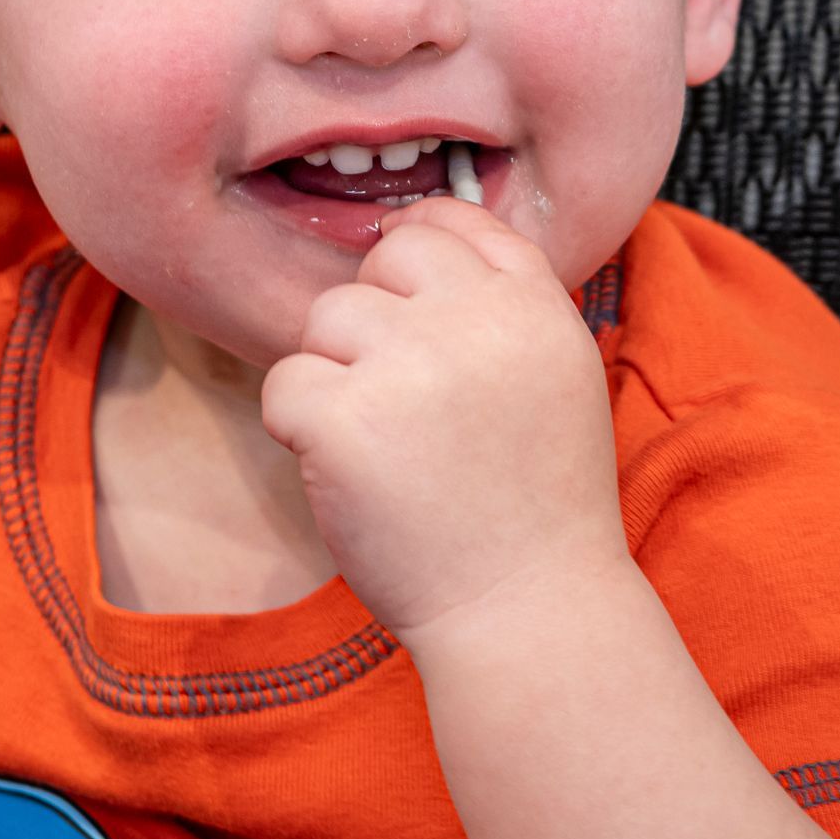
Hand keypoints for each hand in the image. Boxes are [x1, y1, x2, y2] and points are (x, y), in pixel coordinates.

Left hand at [259, 196, 629, 644]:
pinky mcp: (344, 418)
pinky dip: (298, 428)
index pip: (460, 224)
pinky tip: (346, 474)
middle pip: (385, 259)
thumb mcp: (555, 380)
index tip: (400, 280)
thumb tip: (413, 231)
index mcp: (535, 308)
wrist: (527, 614)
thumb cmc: (534, 508)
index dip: (420, 238)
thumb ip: (500, 305)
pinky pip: (285, 383)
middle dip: (373, 316)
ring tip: (384, 447)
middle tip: (397, 397)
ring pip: (327, 318)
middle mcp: (475, 321)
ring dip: (335, 375)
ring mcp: (408, 365)